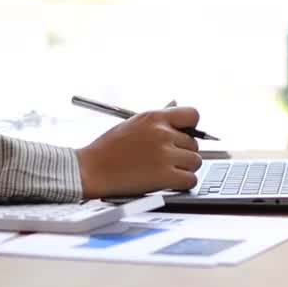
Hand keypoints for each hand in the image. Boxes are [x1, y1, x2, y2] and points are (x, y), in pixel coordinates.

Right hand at [75, 106, 202, 198]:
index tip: (184, 136)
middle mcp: (162, 133)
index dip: (191, 127)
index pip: (192, 115)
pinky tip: (169, 182)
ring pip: (195, 162)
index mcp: (154, 117)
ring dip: (185, 168)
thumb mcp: (133, 123)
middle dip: (183, 152)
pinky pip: (191, 179)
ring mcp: (164, 154)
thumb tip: (175, 103)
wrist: (91, 169)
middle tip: (165, 159)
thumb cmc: (109, 148)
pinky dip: (183, 183)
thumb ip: (158, 117)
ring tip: (165, 170)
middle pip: (194, 143)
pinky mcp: (165, 176)